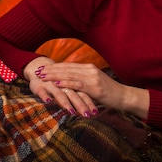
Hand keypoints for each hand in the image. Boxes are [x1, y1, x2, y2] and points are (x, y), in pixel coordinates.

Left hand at [34, 62, 148, 118]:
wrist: (123, 96)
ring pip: (69, 74)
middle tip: (38, 70)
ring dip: (55, 75)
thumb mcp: (94, 83)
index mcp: (88, 67)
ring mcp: (92, 77)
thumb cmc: (108, 92)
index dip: (54, 66)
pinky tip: (57, 83)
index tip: (43, 67)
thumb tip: (70, 81)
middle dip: (51, 69)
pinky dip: (66, 83)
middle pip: (66, 68)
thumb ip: (83, 80)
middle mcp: (89, 69)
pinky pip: (77, 84)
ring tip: (43, 76)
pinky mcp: (94, 87)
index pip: (68, 65)